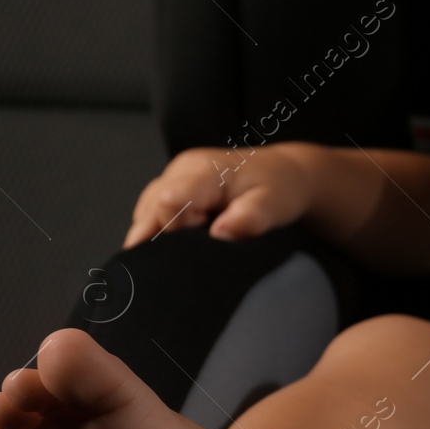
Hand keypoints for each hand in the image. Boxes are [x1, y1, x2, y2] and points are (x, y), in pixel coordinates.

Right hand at [122, 143, 317, 247]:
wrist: (282, 173)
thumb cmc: (278, 189)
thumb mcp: (272, 205)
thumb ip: (249, 219)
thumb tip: (220, 235)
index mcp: (204, 171)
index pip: (169, 202)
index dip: (175, 232)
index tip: (196, 245)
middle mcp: (181, 170)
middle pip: (150, 210)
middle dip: (160, 240)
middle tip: (187, 258)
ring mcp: (174, 176)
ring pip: (147, 213)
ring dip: (157, 237)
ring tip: (183, 252)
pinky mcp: (174, 186)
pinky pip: (153, 211)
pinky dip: (159, 231)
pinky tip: (174, 247)